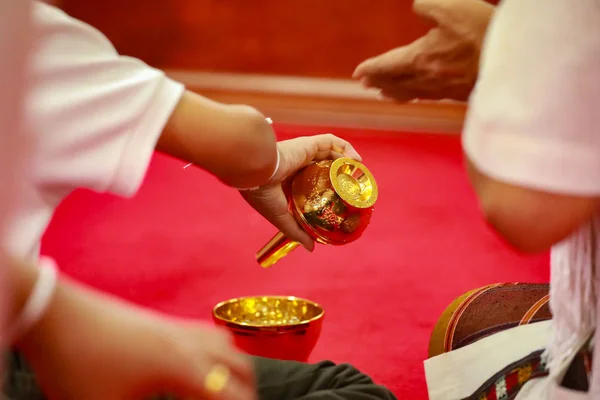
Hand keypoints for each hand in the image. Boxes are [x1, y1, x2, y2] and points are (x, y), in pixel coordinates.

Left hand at [16, 269, 254, 399]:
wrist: (56, 315)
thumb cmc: (77, 363)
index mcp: (181, 368)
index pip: (230, 395)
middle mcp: (187, 344)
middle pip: (238, 366)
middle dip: (248, 391)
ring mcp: (176, 328)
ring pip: (226, 345)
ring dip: (236, 368)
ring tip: (231, 389)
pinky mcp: (163, 322)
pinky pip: (208, 332)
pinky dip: (221, 348)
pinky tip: (205, 360)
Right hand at [240, 134, 360, 250]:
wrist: (255, 173)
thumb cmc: (262, 195)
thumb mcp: (281, 218)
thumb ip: (296, 231)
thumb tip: (311, 248)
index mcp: (289, 179)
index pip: (313, 181)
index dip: (328, 187)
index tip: (342, 199)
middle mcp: (297, 164)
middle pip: (324, 165)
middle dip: (341, 173)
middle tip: (355, 185)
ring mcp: (303, 153)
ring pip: (330, 152)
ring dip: (346, 160)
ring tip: (359, 171)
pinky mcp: (308, 144)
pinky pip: (330, 141)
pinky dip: (345, 147)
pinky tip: (355, 159)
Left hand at [353, 0, 493, 101]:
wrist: (515, 61)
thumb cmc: (482, 31)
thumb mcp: (451, 7)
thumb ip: (427, 6)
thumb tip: (417, 7)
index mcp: (420, 57)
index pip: (388, 65)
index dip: (372, 68)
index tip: (358, 72)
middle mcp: (426, 77)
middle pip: (394, 81)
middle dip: (378, 81)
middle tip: (365, 83)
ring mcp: (441, 89)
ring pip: (409, 91)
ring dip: (392, 90)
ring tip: (382, 91)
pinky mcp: (456, 93)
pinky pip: (426, 96)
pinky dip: (411, 95)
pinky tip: (414, 94)